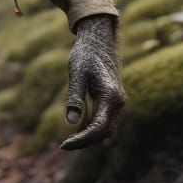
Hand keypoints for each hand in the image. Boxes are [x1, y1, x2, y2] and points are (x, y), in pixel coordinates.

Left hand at [61, 14, 124, 150]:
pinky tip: (76, 129)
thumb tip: (71, 121)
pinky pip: (105, 120)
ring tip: (68, 141)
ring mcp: (117, 101)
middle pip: (105, 132)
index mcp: (111, 97)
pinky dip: (92, 128)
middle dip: (85, 141)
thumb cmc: (86, 53)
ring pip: (106, 128)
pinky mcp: (112, 99)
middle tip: (64, 145)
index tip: (64, 145)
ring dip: (89, 137)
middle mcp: (118, 101)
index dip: (82, 140)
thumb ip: (75, 96)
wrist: (99, 38)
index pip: (99, 128)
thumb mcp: (76, 72)